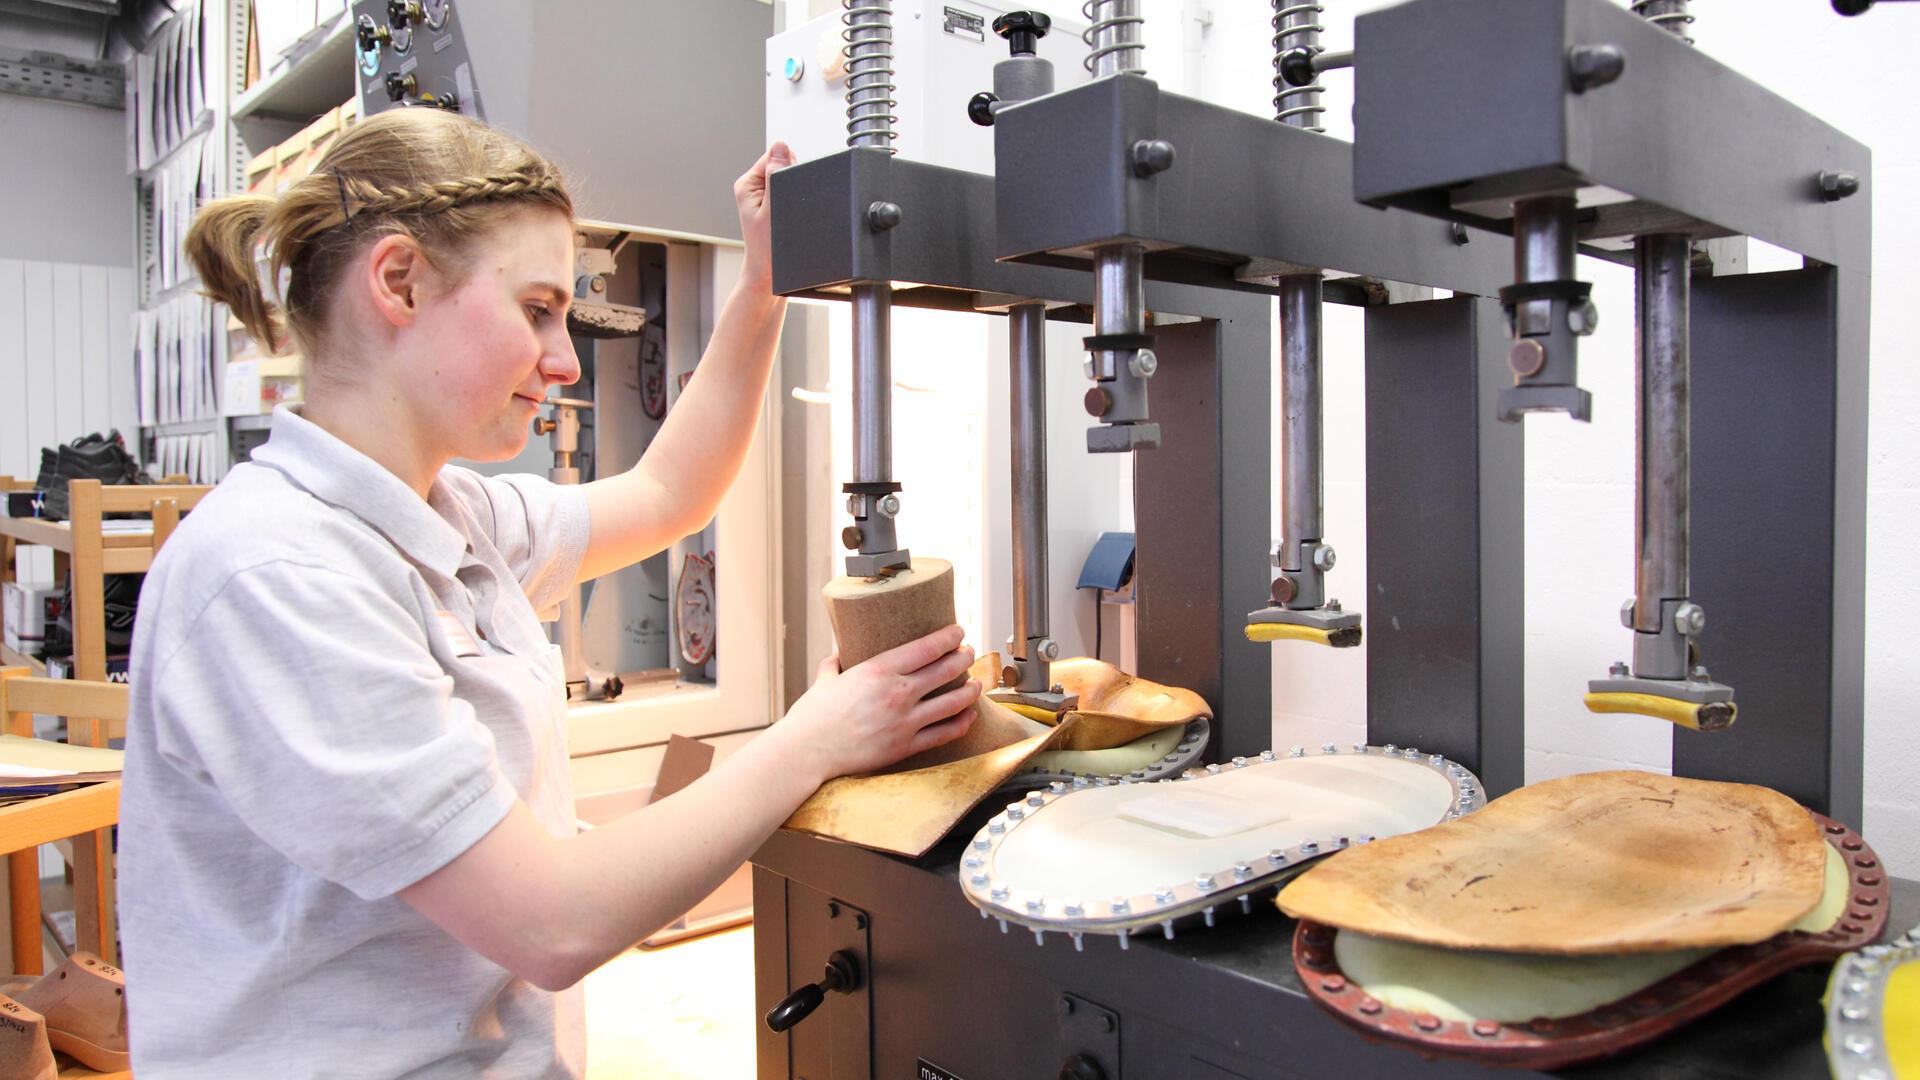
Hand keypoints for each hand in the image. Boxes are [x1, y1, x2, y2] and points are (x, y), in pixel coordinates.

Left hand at [734, 141, 793, 293]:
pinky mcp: (770, 206)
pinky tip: (789, 217)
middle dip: (791, 181)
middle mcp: (752, 187)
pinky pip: (787, 192)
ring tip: (786, 216)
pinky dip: (793, 201)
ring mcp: (761, 197)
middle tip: (786, 208)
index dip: (788, 168)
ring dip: (793, 192)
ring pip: (786, 180)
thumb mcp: (773, 210)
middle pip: (781, 166)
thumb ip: (776, 177)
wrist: (769, 275)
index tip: (789, 192)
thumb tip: (780, 146)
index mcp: (747, 184)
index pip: (773, 157)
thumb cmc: (768, 250)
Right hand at [775, 625, 981, 784]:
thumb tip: (837, 655)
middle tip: (969, 654)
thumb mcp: (824, 681)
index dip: (949, 638)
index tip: (959, 632)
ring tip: (976, 683)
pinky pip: (945, 733)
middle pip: (946, 670)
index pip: (926, 648)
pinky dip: (962, 722)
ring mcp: (904, 721)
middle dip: (964, 658)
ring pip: (953, 701)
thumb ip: (834, 665)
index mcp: (878, 670)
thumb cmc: (811, 717)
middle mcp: (897, 693)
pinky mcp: (906, 746)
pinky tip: (968, 715)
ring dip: (971, 689)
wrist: (806, 753)